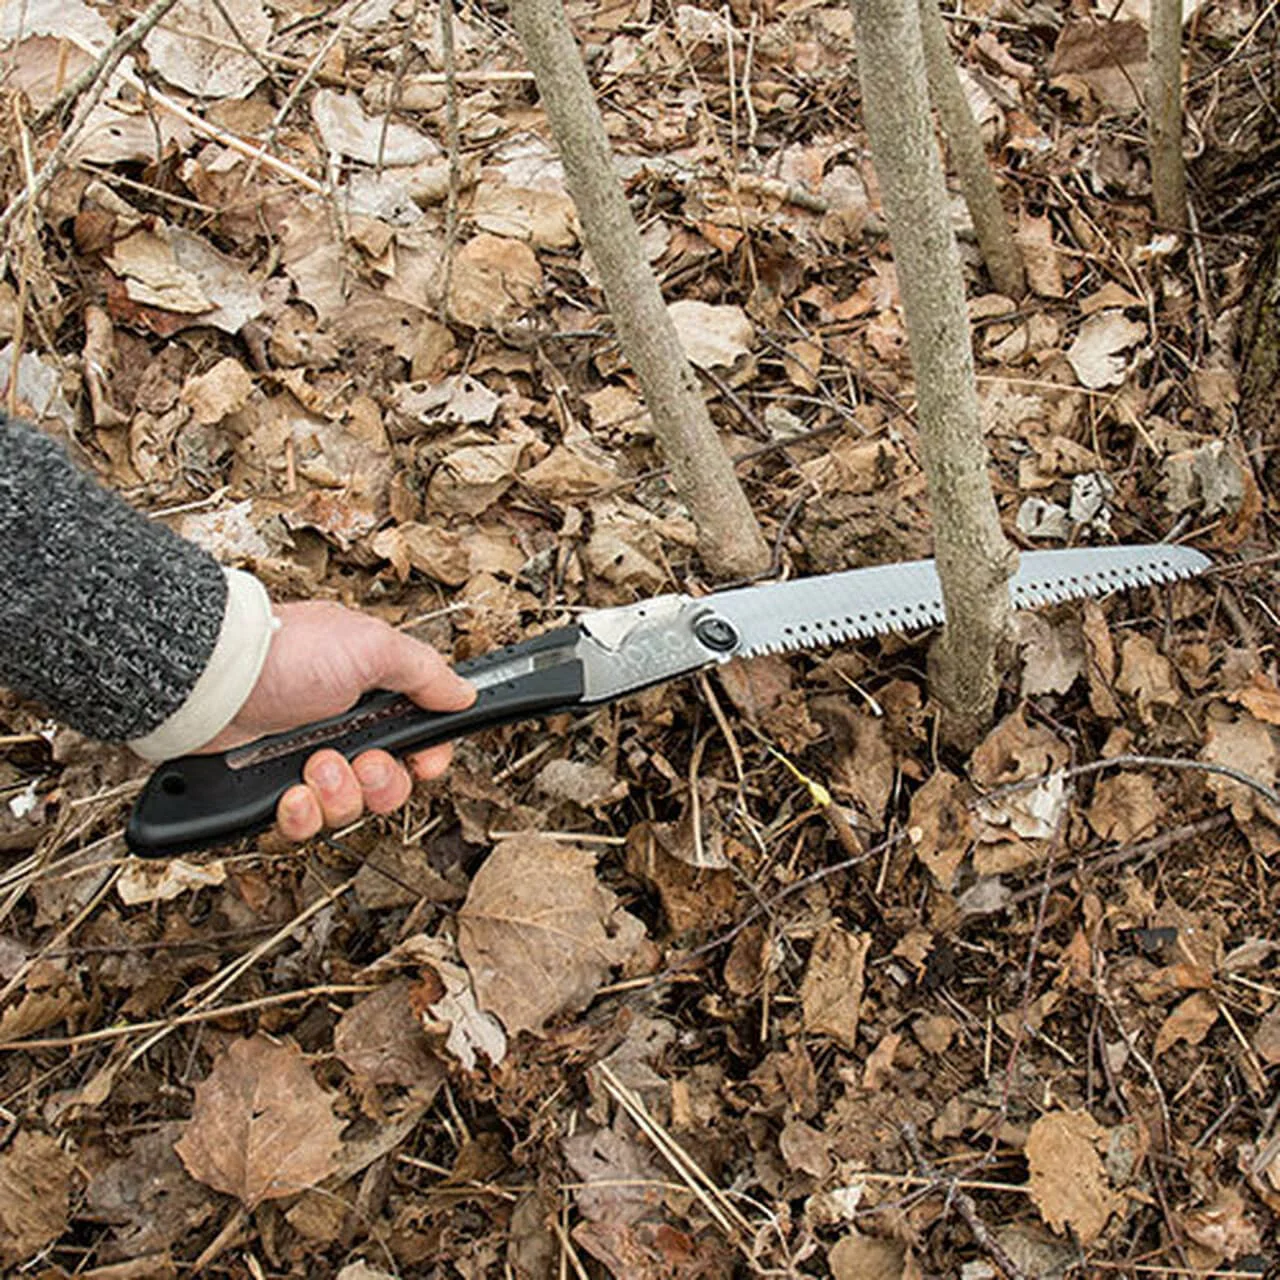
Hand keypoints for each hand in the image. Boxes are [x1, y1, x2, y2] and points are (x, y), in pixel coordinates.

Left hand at [199, 602, 473, 840]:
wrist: (209, 682)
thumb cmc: (284, 654)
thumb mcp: (371, 647)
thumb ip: (425, 673)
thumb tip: (463, 693)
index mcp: (374, 693)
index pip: (420, 739)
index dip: (427, 758)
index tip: (423, 762)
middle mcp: (345, 728)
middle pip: (390, 783)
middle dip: (380, 782)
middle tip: (360, 762)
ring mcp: (308, 759)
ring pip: (349, 808)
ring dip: (338, 794)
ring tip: (313, 767)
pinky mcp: (272, 786)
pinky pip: (305, 823)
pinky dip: (301, 815)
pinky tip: (291, 793)